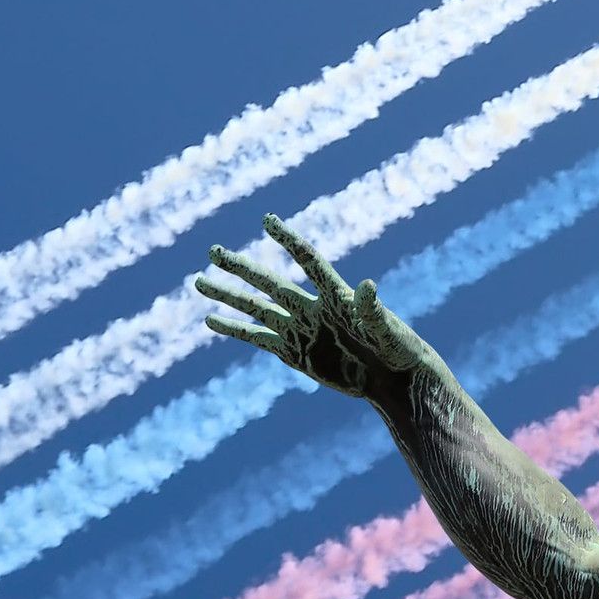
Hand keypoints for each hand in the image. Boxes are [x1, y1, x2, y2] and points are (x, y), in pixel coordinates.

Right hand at [193, 214, 435, 401]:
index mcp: (336, 296)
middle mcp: (312, 307)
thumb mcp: (387, 329)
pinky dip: (235, 330)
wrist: (394, 378)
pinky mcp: (294, 353)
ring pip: (256, 309)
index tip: (268, 220)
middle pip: (269, 282)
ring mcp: (300, 329)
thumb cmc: (399, 348)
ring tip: (199, 281)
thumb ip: (372, 310)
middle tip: (213, 251)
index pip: (308, 261)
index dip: (289, 240)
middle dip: (241, 267)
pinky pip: (258, 338)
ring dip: (228, 296)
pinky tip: (210, 320)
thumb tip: (368, 285)